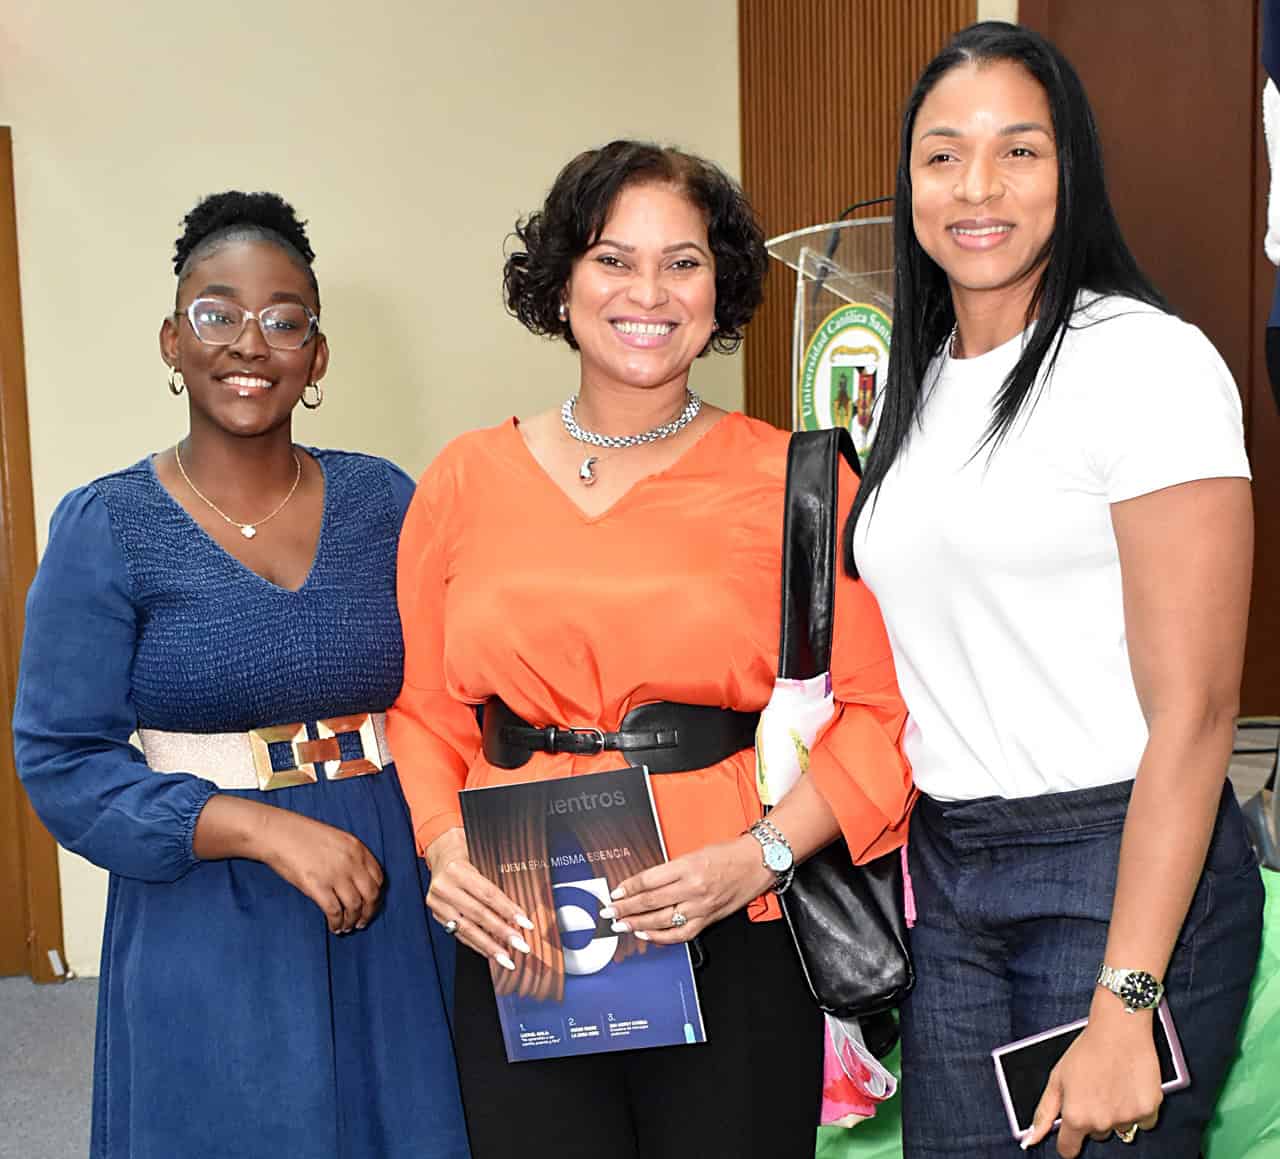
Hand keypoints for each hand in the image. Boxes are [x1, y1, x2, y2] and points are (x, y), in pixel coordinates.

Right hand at [257, 808, 384, 933]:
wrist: (278, 833)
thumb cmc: (303, 835)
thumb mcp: (337, 839)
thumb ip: (351, 857)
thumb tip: (357, 880)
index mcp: (357, 848)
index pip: (378, 877)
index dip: (376, 895)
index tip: (370, 904)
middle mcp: (351, 862)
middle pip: (371, 894)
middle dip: (369, 912)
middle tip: (362, 922)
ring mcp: (335, 874)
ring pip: (354, 906)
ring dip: (352, 921)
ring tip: (347, 927)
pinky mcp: (317, 886)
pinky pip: (334, 911)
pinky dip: (337, 923)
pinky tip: (334, 927)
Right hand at [424, 827, 534, 969]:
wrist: (441, 858)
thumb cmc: (468, 859)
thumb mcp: (482, 863)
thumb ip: (497, 886)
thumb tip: (520, 913)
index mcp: (458, 870)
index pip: (488, 894)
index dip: (509, 910)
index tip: (526, 924)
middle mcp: (445, 887)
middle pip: (478, 914)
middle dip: (502, 933)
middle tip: (521, 946)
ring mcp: (438, 903)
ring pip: (468, 929)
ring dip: (490, 946)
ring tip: (507, 958)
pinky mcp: (436, 915)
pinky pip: (459, 934)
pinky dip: (477, 944)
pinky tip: (490, 952)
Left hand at [604, 835, 772, 942]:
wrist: (757, 862)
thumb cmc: (729, 854)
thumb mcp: (694, 852)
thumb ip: (670, 869)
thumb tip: (645, 883)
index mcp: (687, 866)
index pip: (649, 880)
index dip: (628, 888)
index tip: (616, 892)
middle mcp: (693, 887)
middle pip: (651, 902)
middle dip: (626, 908)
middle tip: (610, 912)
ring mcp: (700, 906)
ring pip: (662, 920)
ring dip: (638, 924)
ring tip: (622, 925)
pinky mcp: (708, 918)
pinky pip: (681, 933)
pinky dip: (661, 936)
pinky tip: (647, 934)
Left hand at [1023, 1004, 1161, 1155]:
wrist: (1119, 1029)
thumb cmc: (1086, 1050)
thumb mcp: (1057, 1078)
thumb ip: (1044, 1112)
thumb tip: (1030, 1140)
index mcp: (1076, 1116)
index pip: (1069, 1149)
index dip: (1068, 1140)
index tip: (1071, 1132)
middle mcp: (1102, 1122)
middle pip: (1096, 1134)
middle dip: (1094, 1117)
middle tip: (1094, 1089)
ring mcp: (1127, 1118)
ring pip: (1120, 1127)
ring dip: (1117, 1113)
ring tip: (1112, 1084)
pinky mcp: (1149, 1110)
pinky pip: (1143, 1122)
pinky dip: (1138, 1109)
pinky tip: (1130, 1087)